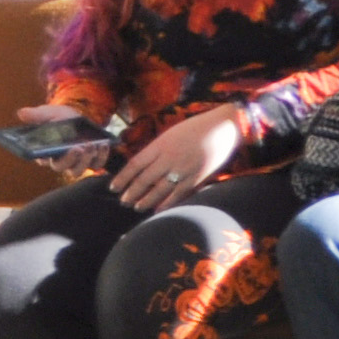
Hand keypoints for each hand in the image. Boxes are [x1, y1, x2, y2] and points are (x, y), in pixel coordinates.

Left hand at [109, 106, 249, 212]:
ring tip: (136, 207)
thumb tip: (140, 166)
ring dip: (145, 201)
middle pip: (144, 180)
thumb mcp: (170, 134)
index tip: (113, 187)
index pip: (135, 165)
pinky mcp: (196, 178)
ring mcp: (183, 170)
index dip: (122, 178)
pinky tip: (157, 210)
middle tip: (123, 201)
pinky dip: (166, 204)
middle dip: (131, 193)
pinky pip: (177, 195)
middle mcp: (169, 158)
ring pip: (159, 190)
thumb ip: (156, 150)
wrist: (225, 128)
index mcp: (160, 145)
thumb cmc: (195, 129)